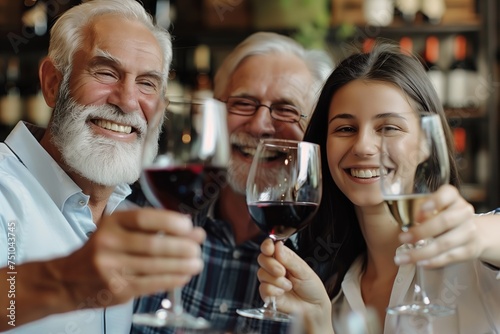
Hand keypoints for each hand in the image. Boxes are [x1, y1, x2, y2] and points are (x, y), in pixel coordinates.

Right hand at [51, 208, 205, 307]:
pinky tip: (183, 275)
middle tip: (197, 248)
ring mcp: (111, 267)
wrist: (69, 279)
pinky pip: (150, 283)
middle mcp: (109, 242)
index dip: (171, 222)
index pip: (145, 218)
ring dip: (181, 265)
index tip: (189, 226)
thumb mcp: (123, 230)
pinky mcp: (116, 288)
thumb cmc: (103, 249)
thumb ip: (157, 229)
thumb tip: (194, 232)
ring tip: (197, 263)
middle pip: (153, 244)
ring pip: (154, 266)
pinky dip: (171, 279)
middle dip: (181, 247)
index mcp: (112, 223)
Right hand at [258, 239, 332, 332]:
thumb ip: (289, 259)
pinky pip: (263, 288)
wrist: (313, 308)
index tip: (269, 248)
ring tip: (289, 286)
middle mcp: (274, 268)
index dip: (267, 246)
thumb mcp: (304, 270)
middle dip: (271, 264)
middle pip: (262, 258)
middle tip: (283, 271)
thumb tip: (277, 246)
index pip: (269, 247)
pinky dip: (274, 290)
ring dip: (277, 280)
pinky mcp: (267, 294)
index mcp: (283, 258)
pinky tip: (283, 292)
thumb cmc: (312, 288)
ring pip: (261, 273)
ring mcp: (270, 280)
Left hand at [394, 184, 478, 267]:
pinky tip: (419, 263)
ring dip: (421, 252)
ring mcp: (469, 231)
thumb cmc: (447, 218)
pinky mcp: (470, 250)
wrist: (478, 234)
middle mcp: (464, 212)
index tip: (421, 209)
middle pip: (444, 221)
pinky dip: (433, 261)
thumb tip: (405, 222)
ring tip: (402, 258)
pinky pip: (450, 257)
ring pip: (445, 243)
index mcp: (453, 198)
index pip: (448, 193)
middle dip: (421, 231)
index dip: (435, 200)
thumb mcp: (438, 208)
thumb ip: (422, 212)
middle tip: (401, 238)